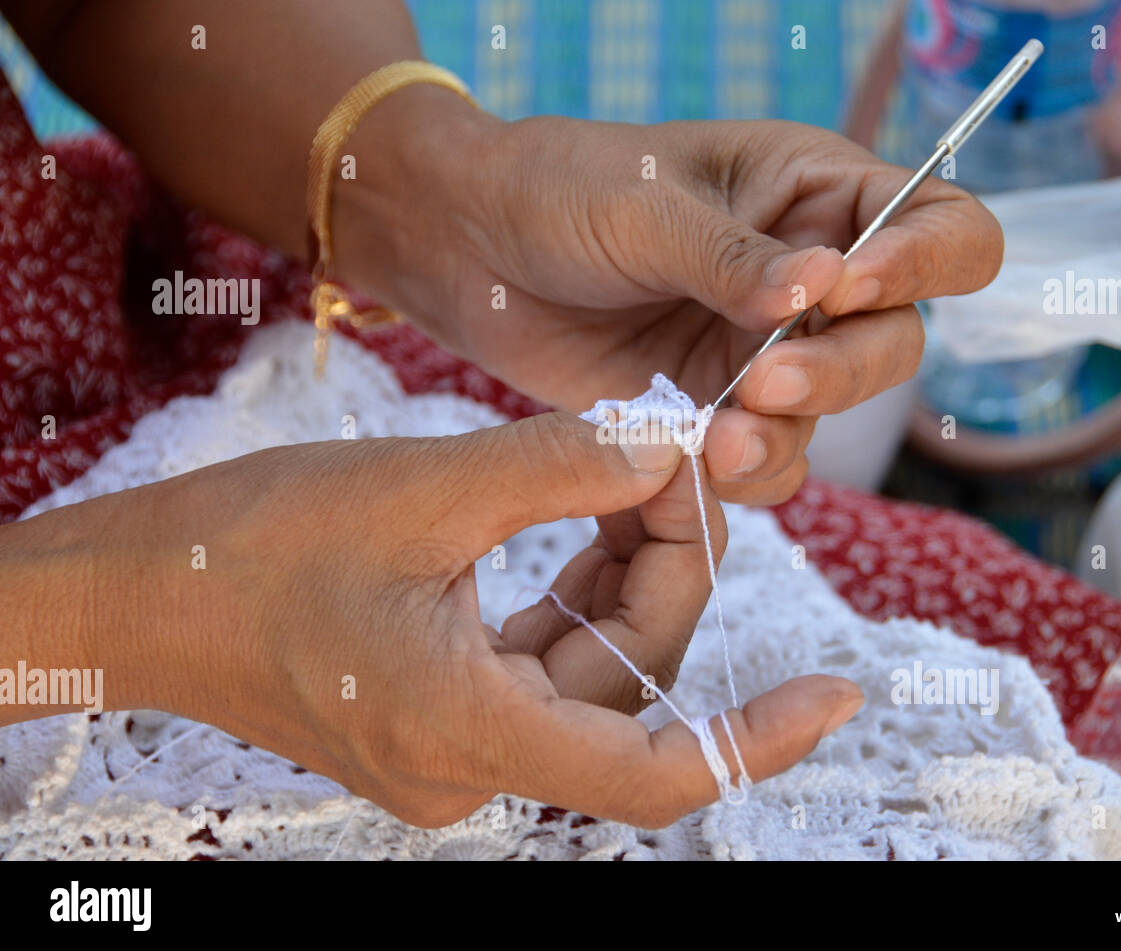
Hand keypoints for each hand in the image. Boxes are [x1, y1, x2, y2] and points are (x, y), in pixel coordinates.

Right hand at [76, 413, 860, 827]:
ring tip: (638, 479)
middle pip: (624, 688)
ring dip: (622, 580)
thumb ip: (562, 468)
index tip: (834, 697)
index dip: (751, 743)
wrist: (141, 591)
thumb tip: (670, 450)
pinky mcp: (434, 710)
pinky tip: (586, 517)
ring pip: (586, 673)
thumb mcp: (427, 488)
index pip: (649, 774)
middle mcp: (469, 762)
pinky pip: (538, 664)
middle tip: (680, 468)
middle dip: (666, 574)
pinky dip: (574, 596)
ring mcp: (450, 743)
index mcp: (469, 731)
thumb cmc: (256, 546)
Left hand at [338, 111, 1001, 504]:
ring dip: (788, 434)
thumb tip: (828, 287)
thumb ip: (736, 257)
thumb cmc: (557, 190)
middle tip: (765, 382)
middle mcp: (809, 278)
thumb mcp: (648, 206)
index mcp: (815, 194)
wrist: (468, 251)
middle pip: (895, 341)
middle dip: (841, 370)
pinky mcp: (716, 410)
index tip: (849, 286)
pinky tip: (694, 458)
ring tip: (716, 435)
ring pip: (832, 414)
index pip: (942, 228)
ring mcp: (764, 350)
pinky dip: (745, 472)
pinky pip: (769, 462)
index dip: (923, 263)